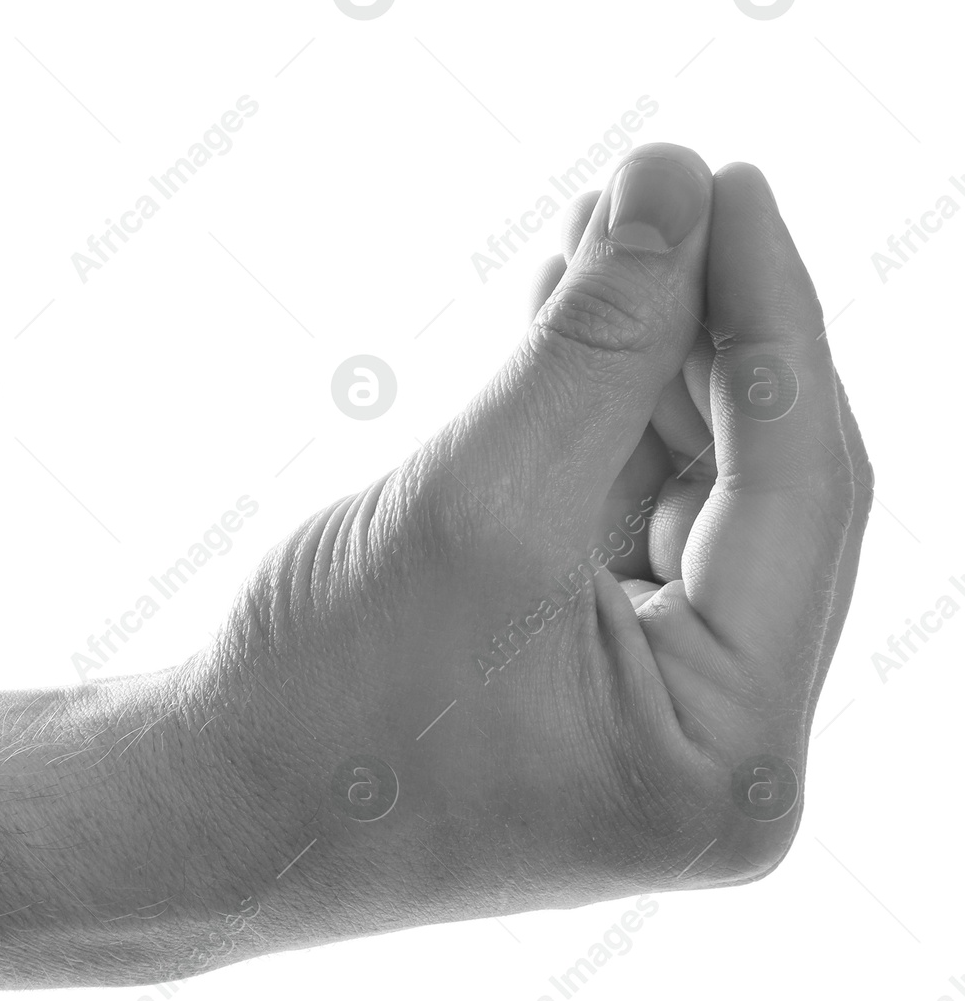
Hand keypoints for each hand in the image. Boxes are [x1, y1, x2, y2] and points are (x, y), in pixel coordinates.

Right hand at [207, 143, 872, 935]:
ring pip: (689, 506)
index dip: (768, 319)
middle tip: (657, 197)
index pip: (803, 495)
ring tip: (598, 246)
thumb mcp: (474, 503)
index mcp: (730, 763)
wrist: (196, 817)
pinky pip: (624, 537)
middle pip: (761, 499)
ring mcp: (657, 731)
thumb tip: (672, 188)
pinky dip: (597, 436)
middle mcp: (722, 761)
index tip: (721, 184)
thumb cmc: (312, 702)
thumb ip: (597, 342)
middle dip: (704, 339)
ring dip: (648, 374)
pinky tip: (570, 333)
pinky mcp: (591, 696)